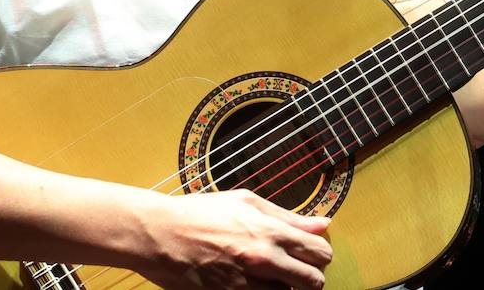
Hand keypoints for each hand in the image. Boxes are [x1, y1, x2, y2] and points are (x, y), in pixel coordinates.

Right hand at [135, 188, 331, 288]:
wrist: (160, 234)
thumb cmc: (201, 212)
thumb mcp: (247, 202)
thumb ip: (288, 216)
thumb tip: (323, 224)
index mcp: (271, 232)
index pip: (320, 253)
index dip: (320, 254)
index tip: (312, 252)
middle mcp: (264, 260)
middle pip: (313, 282)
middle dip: (311, 276)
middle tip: (297, 269)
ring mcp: (246, 285)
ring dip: (286, 287)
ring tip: (271, 274)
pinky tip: (255, 284)